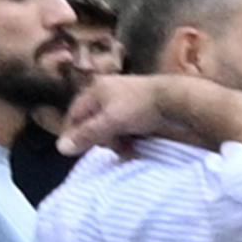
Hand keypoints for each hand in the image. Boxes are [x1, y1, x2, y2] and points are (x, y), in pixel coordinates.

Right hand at [55, 69, 223, 154]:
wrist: (180, 100)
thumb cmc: (142, 107)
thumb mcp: (111, 122)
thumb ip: (87, 135)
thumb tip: (61, 149)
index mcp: (96, 89)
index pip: (75, 114)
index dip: (74, 133)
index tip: (77, 151)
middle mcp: (109, 92)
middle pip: (93, 122)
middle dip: (102, 139)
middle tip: (115, 149)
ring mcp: (126, 101)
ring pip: (111, 127)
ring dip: (117, 142)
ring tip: (129, 151)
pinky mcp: (142, 111)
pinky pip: (127, 128)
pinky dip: (129, 139)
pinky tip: (137, 148)